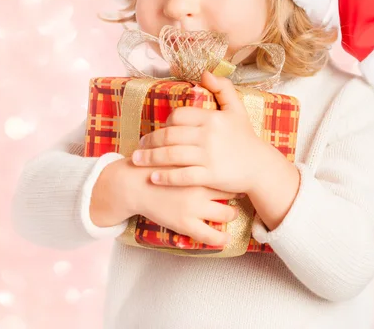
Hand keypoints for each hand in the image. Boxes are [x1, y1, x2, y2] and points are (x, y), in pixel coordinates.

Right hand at [90, 157, 241, 246]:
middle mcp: (199, 186)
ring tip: (231, 212)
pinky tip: (225, 238)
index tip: (239, 174)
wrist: (134, 185)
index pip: (227, 170)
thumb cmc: (155, 165)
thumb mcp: (176, 150)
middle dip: (237, 192)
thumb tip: (210, 134)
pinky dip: (221, 238)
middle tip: (240, 193)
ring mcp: (193, 207)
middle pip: (231, 191)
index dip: (235, 173)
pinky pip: (210, 235)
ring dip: (231, 213)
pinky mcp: (185, 223)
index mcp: (198, 167)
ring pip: (226, 213)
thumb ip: (194, 145)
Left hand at [131, 71, 262, 193]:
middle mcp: (209, 136)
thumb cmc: (245, 136)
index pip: (179, 116)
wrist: (260, 167)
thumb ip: (222, 87)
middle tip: (139, 145)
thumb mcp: (237, 108)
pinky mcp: (210, 176)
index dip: (165, 122)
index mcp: (212, 118)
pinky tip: (153, 178)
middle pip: (170, 135)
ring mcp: (209, 157)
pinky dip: (166, 177)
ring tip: (137, 160)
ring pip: (172, 155)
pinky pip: (182, 176)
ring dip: (150, 158)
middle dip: (150, 141)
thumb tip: (204, 73)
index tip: (159, 129)